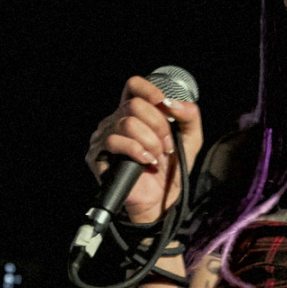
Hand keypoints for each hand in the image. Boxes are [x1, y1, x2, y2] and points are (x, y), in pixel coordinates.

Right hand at [84, 75, 203, 224]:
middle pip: (134, 105)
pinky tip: (146, 162)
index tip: (164, 106)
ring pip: (126, 123)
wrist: (161, 201)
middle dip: (158, 126)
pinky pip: (115, 141)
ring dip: (149, 142)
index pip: (133, 86)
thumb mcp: (190, 139)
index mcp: (134, 113)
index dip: (149, 90)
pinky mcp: (97, 156)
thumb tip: (173, 103)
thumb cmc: (170, 170)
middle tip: (166, 146)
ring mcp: (103, 138)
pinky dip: (136, 151)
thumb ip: (189, 116)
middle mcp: (115, 121)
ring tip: (156, 157)